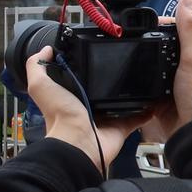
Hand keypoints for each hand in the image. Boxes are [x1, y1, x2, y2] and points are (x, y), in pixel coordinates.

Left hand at [26, 48, 147, 173]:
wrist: (79, 143)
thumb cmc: (60, 114)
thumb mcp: (41, 85)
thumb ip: (37, 67)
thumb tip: (45, 49)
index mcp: (70, 96)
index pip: (78, 77)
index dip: (85, 65)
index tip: (97, 48)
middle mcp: (87, 106)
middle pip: (102, 88)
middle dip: (112, 77)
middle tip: (127, 59)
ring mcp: (106, 118)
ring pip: (121, 101)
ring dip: (132, 91)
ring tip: (144, 74)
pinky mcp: (121, 127)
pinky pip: (137, 116)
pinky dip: (146, 109)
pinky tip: (155, 97)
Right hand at [139, 0, 191, 143]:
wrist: (191, 130)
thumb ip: (190, 29)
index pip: (178, 28)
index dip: (162, 22)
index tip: (145, 22)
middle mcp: (184, 64)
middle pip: (162, 43)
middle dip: (148, 38)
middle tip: (129, 35)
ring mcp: (170, 80)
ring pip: (151, 61)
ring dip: (141, 56)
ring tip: (125, 49)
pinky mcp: (158, 94)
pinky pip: (144, 80)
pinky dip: (137, 75)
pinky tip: (128, 72)